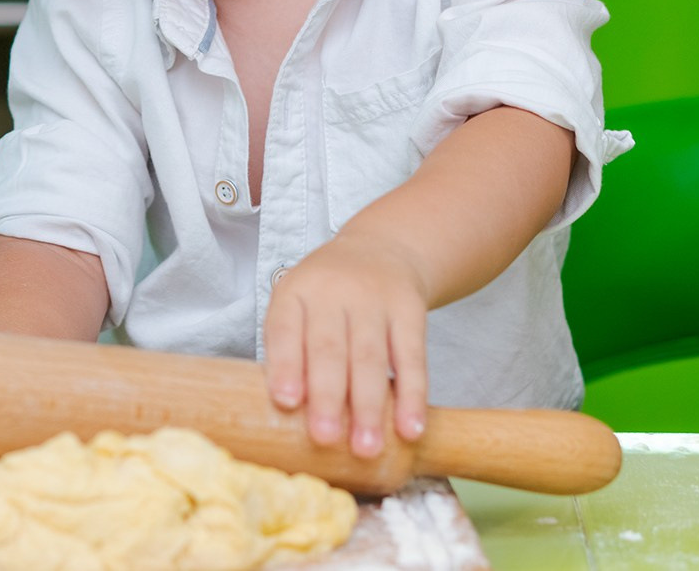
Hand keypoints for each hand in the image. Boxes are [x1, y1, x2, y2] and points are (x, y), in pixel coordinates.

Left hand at [261, 230, 430, 455]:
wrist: (381, 249)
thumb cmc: (326, 298)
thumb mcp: (298, 308)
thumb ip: (290, 353)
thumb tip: (288, 417)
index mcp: (295, 293)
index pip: (285, 328)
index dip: (285, 364)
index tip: (286, 402)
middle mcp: (332, 291)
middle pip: (329, 348)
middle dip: (327, 397)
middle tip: (325, 439)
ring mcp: (374, 299)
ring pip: (370, 356)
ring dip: (370, 406)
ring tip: (366, 448)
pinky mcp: (410, 310)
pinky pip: (412, 356)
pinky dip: (413, 395)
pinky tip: (410, 428)